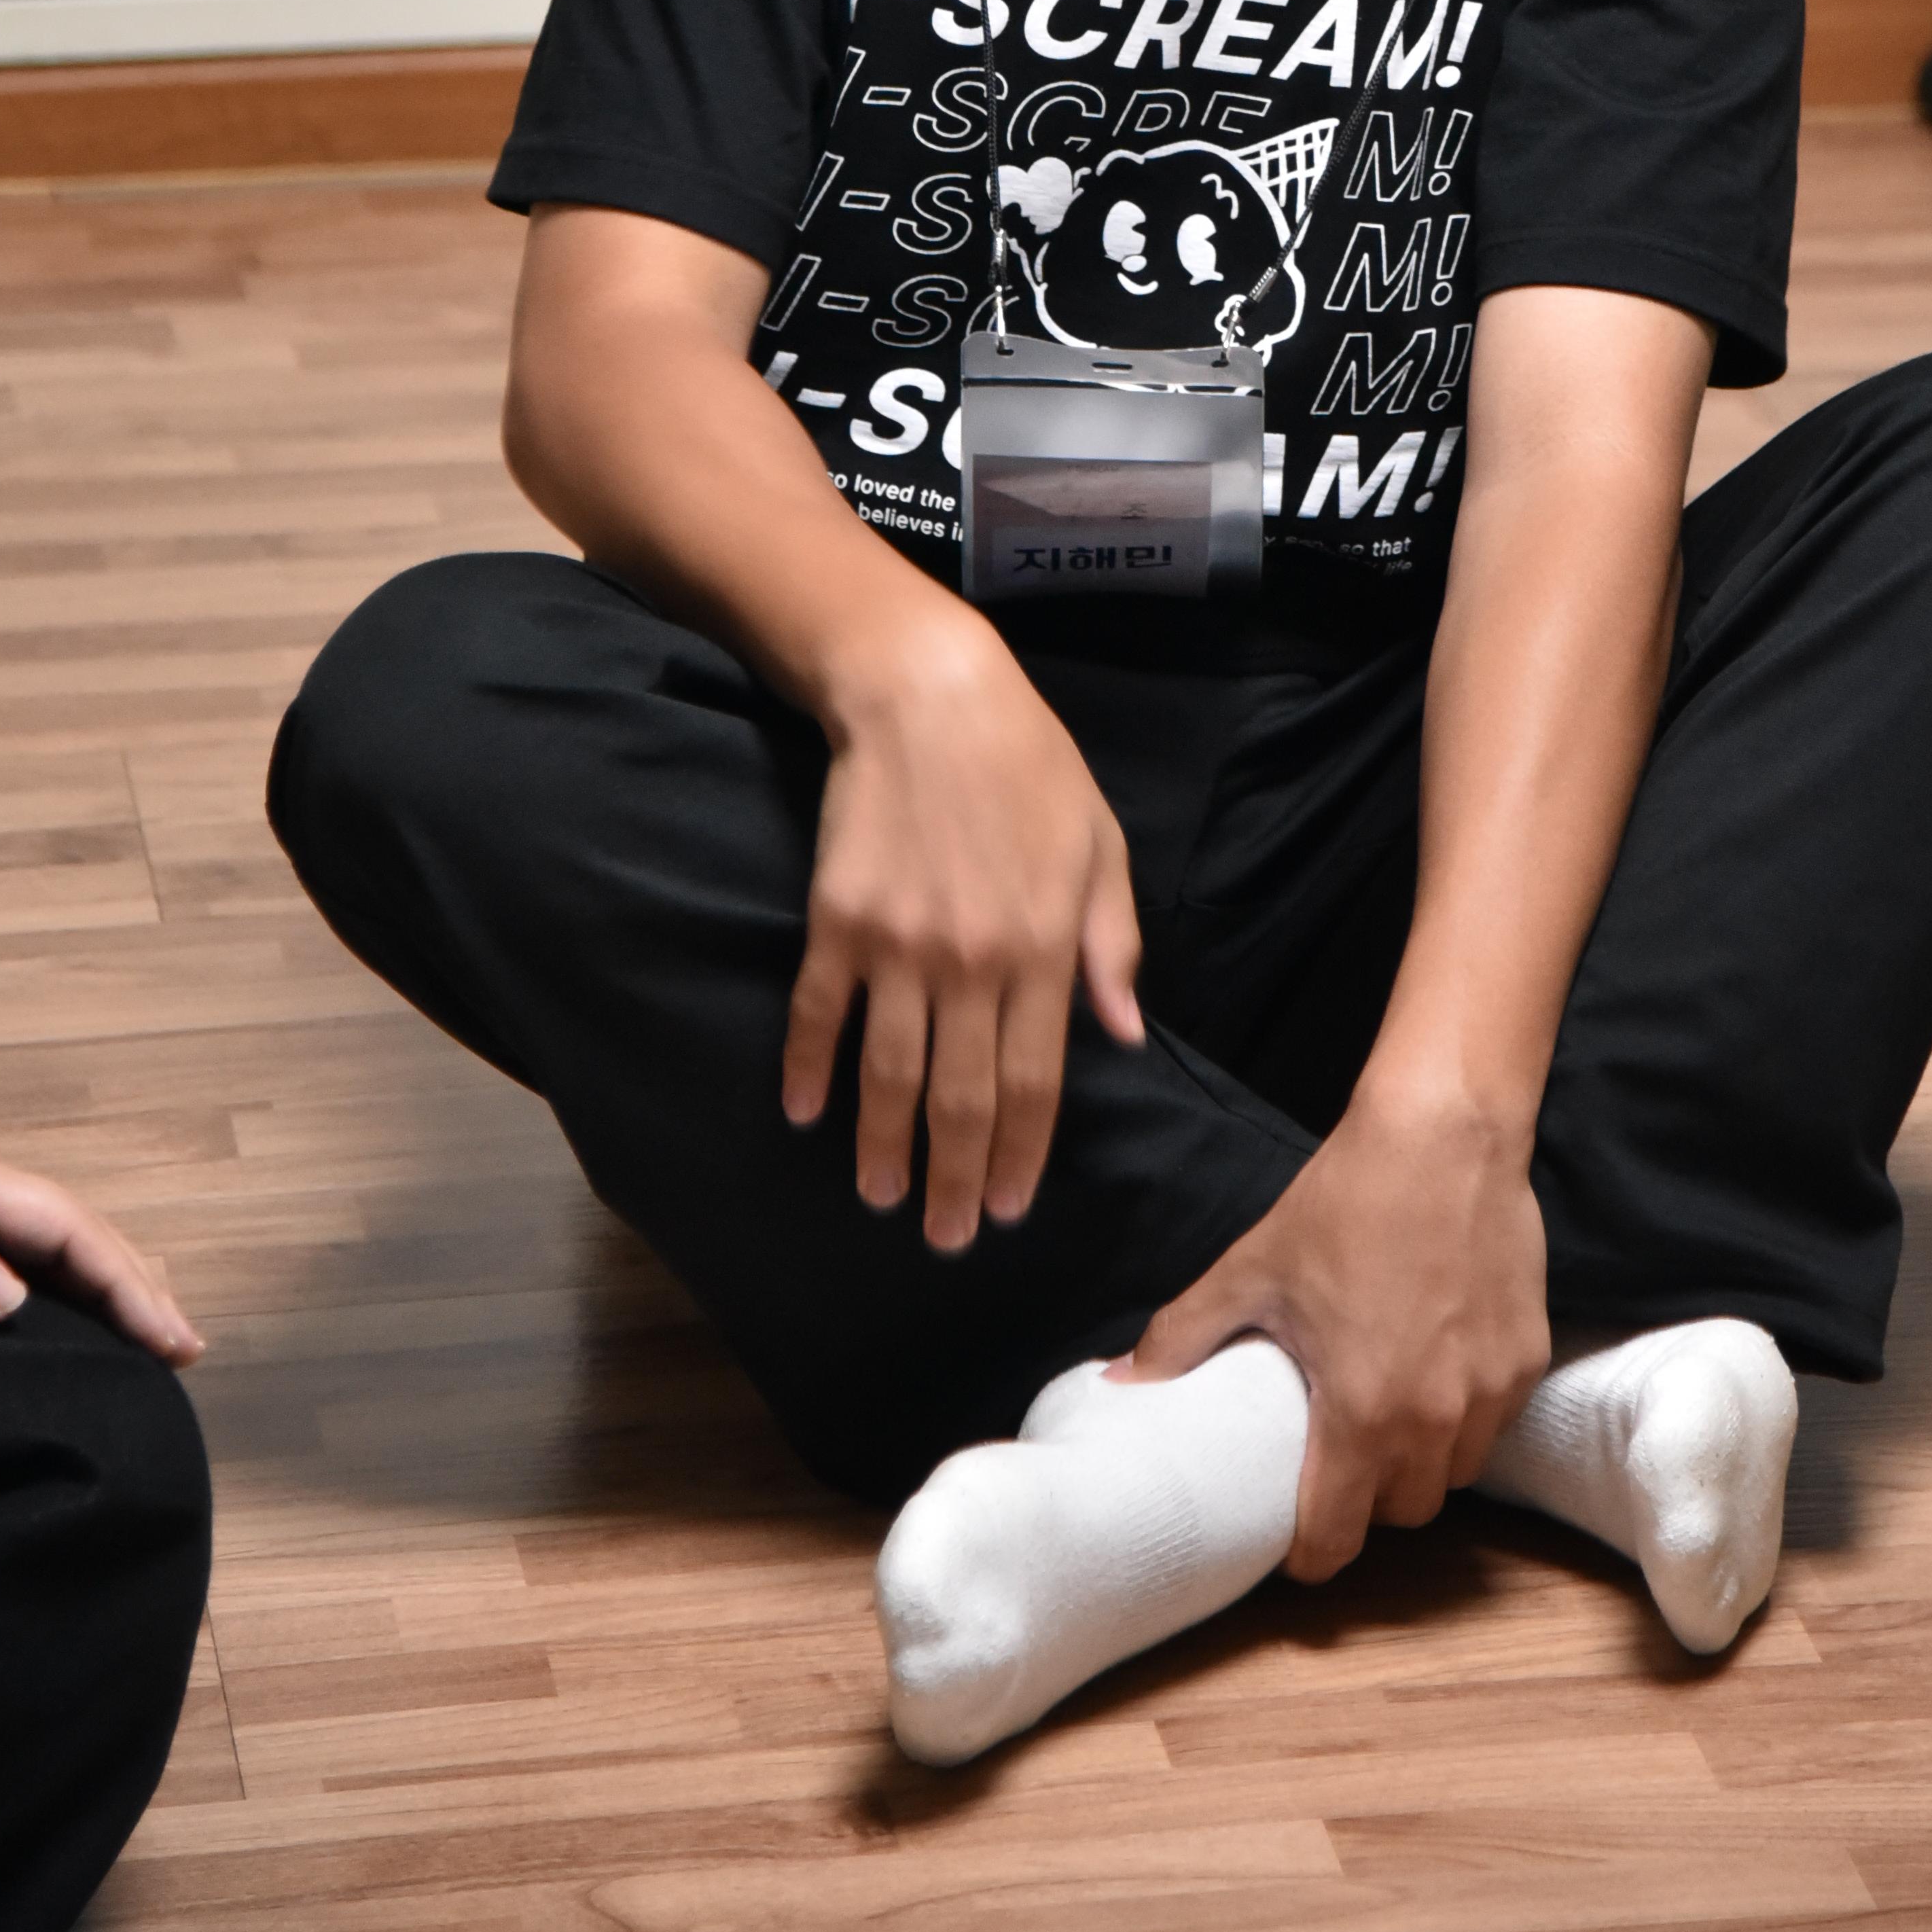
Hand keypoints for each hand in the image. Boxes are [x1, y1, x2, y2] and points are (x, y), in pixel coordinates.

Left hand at [0, 1116, 202, 1361]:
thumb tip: (17, 1304)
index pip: (69, 1227)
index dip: (126, 1283)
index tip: (171, 1340)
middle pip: (75, 1229)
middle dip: (136, 1283)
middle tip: (184, 1347)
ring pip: (48, 1243)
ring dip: (103, 1284)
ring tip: (146, 1333)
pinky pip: (10, 1256)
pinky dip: (55, 1289)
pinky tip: (60, 1314)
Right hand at [781, 604, 1143, 1249]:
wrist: (929, 693)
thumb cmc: (1027, 764)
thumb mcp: (1098, 845)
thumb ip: (1111, 945)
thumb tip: (1125, 1036)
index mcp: (1044, 947)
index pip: (1035, 1082)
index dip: (1021, 1154)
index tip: (1008, 1209)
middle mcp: (973, 960)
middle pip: (961, 1097)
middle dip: (953, 1178)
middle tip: (943, 1238)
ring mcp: (899, 944)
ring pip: (889, 1073)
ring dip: (883, 1146)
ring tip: (881, 1198)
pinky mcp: (837, 919)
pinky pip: (817, 1012)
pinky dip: (808, 1068)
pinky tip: (805, 1114)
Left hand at [1122, 1074, 1550, 1576]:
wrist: (1445, 1132)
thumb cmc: (1345, 1200)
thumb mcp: (1253, 1268)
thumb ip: (1182, 1336)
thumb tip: (1117, 1386)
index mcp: (1362, 1412)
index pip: (1337, 1540)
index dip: (1309, 1552)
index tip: (1293, 1534)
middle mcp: (1435, 1419)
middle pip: (1403, 1513)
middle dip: (1367, 1502)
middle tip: (1337, 1460)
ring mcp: (1491, 1393)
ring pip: (1454, 1475)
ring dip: (1420, 1464)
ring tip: (1388, 1417)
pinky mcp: (1529, 1360)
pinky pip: (1493, 1423)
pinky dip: (1465, 1417)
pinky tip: (1437, 1368)